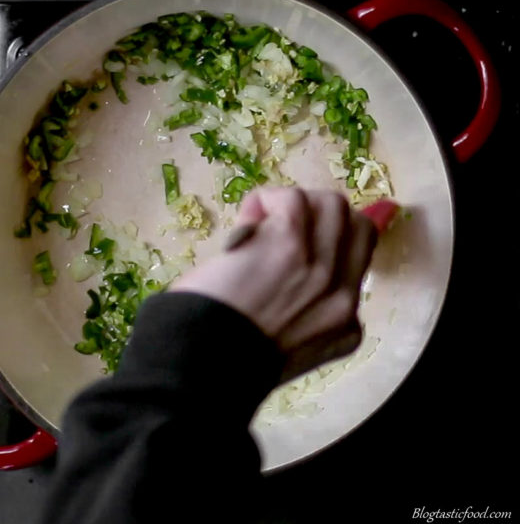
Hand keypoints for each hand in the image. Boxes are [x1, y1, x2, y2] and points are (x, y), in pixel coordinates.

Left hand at [170, 187, 377, 381]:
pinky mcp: (290, 242)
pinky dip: (267, 200)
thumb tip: (284, 272)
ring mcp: (320, 268)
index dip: (328, 241)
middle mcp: (342, 296)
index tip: (298, 238)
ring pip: (332, 205)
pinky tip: (246, 222)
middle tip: (282, 224)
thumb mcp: (284, 349)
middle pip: (356, 226)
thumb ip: (301, 315)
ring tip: (260, 223)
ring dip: (294, 204)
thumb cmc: (226, 356)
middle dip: (321, 216)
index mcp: (344, 327)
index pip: (358, 266)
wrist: (203, 362)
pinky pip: (294, 198)